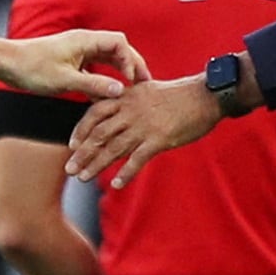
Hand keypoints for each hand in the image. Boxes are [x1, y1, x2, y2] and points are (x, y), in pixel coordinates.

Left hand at [0, 27, 148, 98]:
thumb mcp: (65, 80)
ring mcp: (79, 51)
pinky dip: (107, 77)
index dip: (130, 61)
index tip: (133, 81)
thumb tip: (120, 91)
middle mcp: (84, 42)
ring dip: (121, 72)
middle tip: (145, 85)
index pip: (119, 44)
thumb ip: (94, 85)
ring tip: (134, 90)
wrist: (7, 64)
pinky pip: (97, 66)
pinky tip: (111, 94)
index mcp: (85, 40)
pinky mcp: (73, 61)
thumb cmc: (32, 69)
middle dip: (132, 66)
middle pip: (118, 50)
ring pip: (109, 58)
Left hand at [67, 72, 219, 187]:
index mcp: (126, 98)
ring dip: (96, 165)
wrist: (205, 96)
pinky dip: (125, 173)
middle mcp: (131, 111)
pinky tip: (116, 184)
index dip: (80, 130)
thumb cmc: (178, 95)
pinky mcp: (159, 139)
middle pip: (99, 134)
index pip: (94, 113)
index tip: (71, 145)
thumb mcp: (147, 90)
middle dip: (82, 154)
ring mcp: (144, 126)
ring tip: (83, 178)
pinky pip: (137, 159)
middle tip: (69, 169)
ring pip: (113, 148)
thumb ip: (128, 100)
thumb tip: (112, 108)